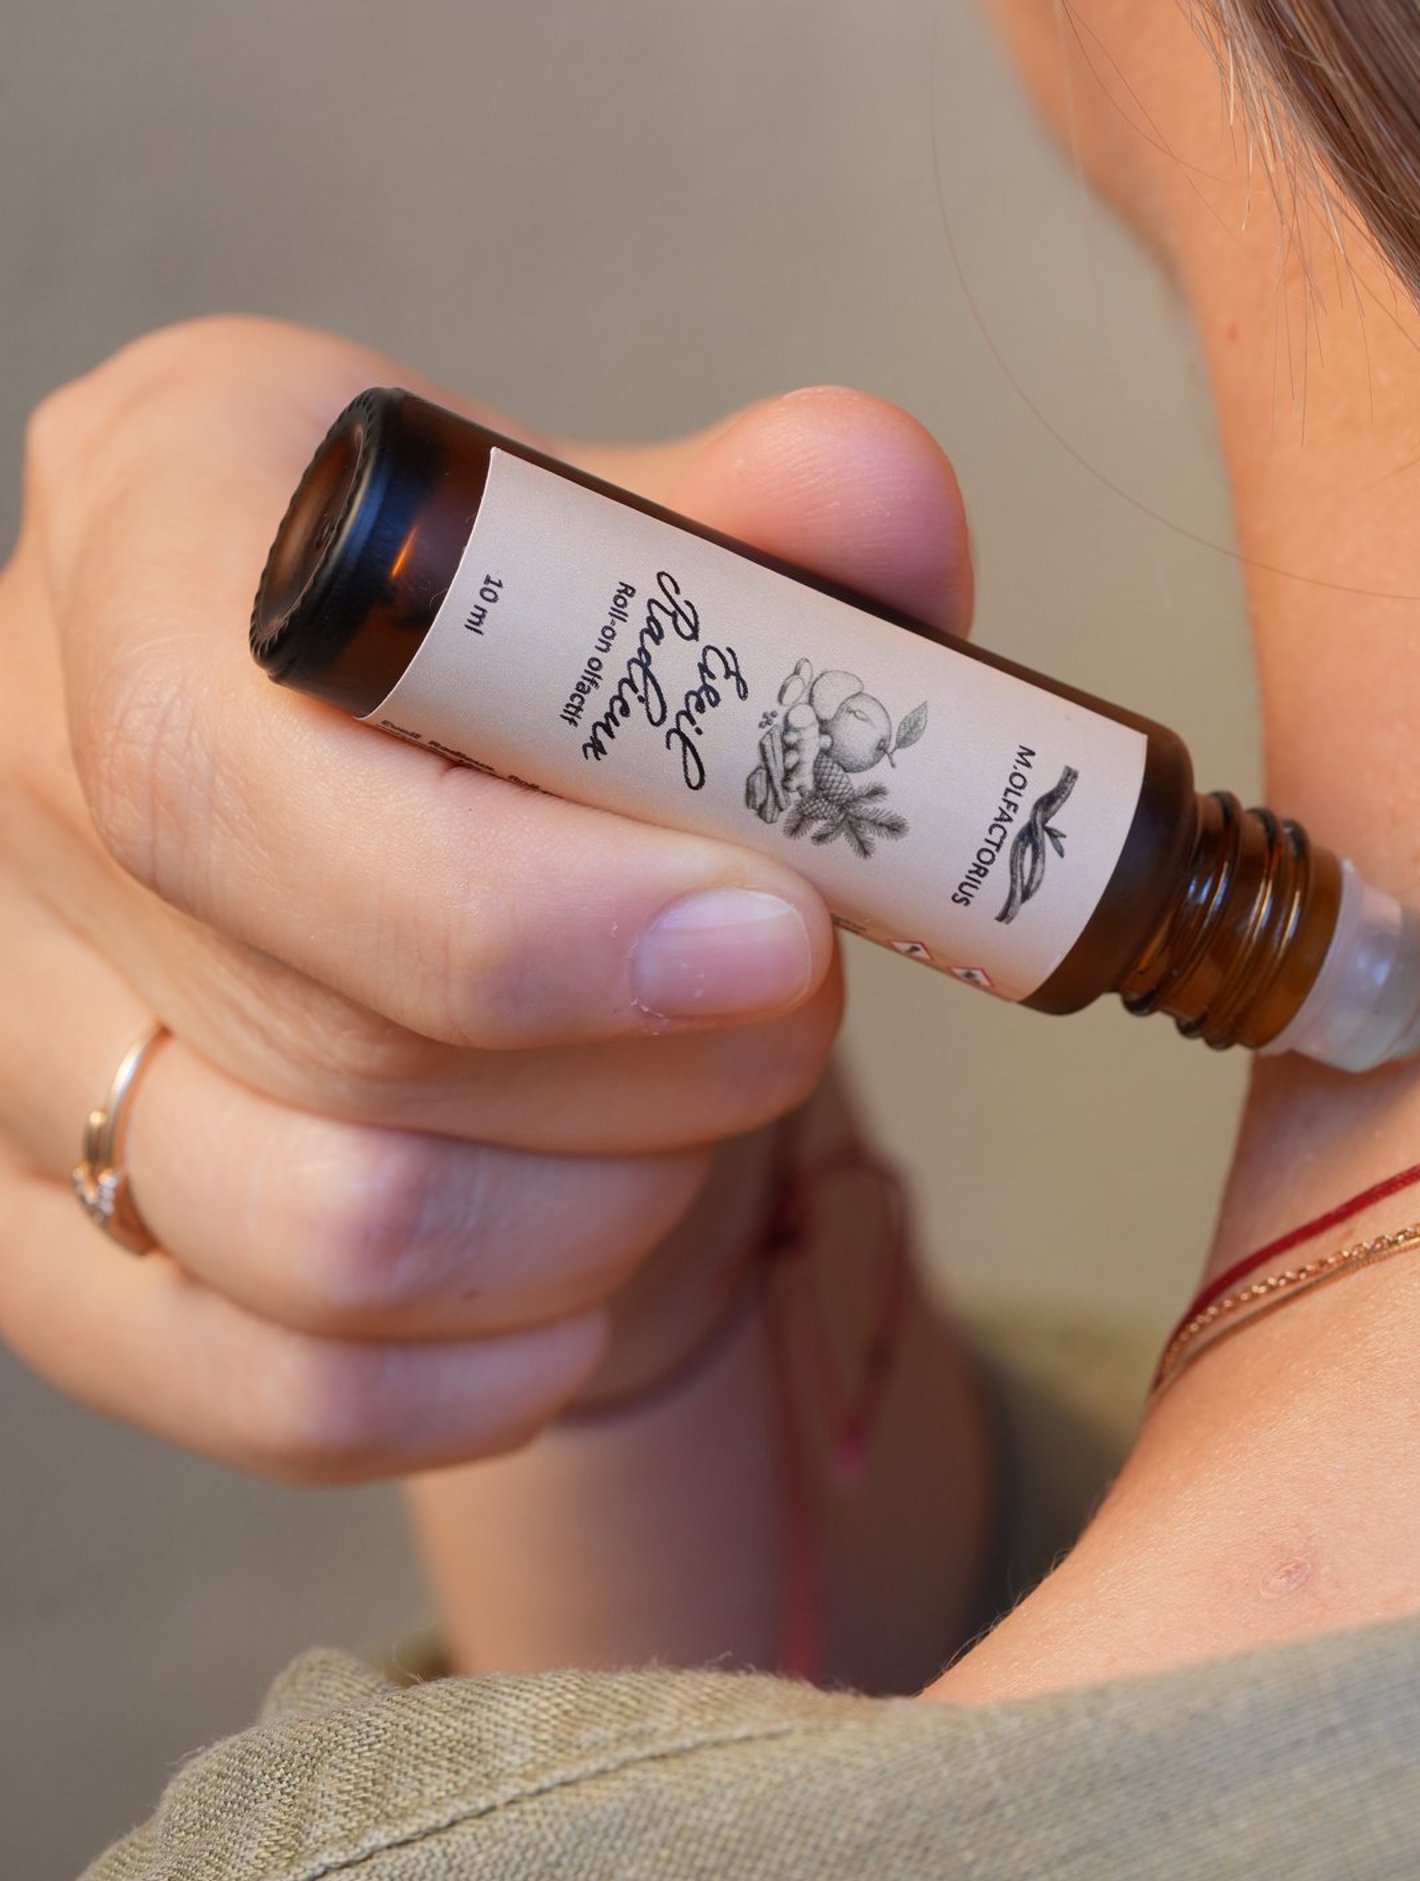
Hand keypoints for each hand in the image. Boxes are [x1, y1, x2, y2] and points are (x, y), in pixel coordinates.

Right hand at [0, 318, 970, 1480]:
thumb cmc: (538, 652)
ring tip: (698, 1108)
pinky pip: (276, 1387)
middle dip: (647, 1058)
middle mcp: (21, 759)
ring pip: (323, 1232)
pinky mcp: (43, 1230)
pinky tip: (591, 1289)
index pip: (223, 769)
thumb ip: (768, 522)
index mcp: (149, 511)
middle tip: (793, 999)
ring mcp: (9, 1017)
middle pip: (323, 1024)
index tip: (773, 935)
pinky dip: (489, 1373)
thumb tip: (873, 494)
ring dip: (600, 1208)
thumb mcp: (654, 530)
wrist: (445, 815)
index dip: (523, 902)